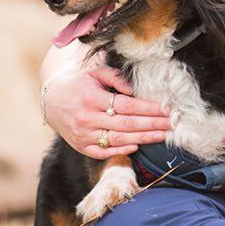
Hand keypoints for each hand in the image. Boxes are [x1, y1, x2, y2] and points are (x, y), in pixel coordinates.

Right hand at [43, 59, 172, 159]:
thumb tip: (135, 90)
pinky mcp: (81, 147)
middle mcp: (87, 119)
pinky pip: (103, 152)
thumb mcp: (95, 73)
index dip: (149, 109)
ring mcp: (83, 135)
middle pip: (127, 124)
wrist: (52, 101)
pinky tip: (138, 146)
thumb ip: (116, 78)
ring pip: (119, 140)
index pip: (127, 106)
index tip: (167, 109)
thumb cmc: (79, 84)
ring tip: (163, 135)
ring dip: (144, 139)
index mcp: (92, 98)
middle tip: (173, 124)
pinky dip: (121, 151)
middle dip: (153, 124)